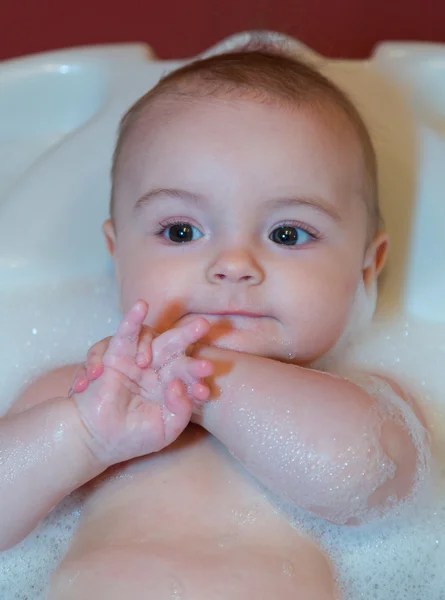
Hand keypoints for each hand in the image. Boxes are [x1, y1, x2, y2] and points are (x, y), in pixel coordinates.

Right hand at [69, 300, 212, 466]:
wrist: (98, 441)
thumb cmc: (133, 437)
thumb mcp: (166, 428)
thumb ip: (180, 409)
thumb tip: (178, 385)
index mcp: (170, 384)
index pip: (187, 373)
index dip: (196, 375)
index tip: (205, 384)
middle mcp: (155, 369)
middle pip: (175, 349)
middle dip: (189, 337)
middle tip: (205, 325)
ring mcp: (136, 361)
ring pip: (155, 340)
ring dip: (174, 332)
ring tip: (193, 325)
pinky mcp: (115, 357)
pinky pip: (125, 336)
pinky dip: (131, 320)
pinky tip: (141, 306)